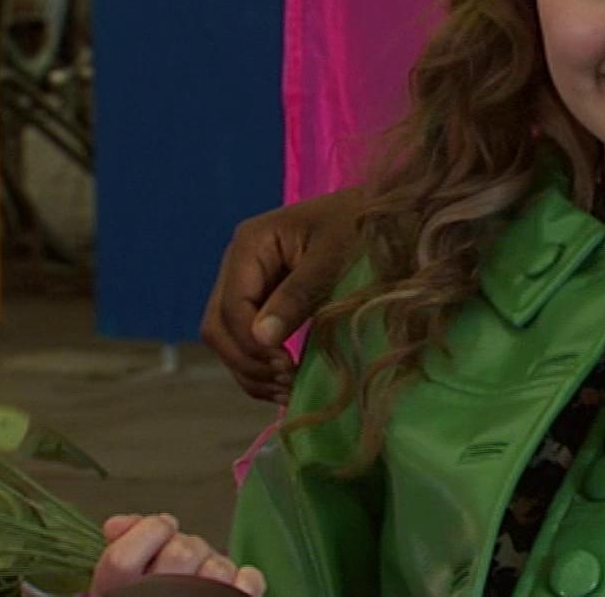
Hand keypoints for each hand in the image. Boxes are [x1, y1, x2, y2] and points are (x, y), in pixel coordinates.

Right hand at [92, 514, 265, 595]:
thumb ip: (123, 545)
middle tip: (184, 560)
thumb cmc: (156, 594)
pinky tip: (231, 586)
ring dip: (216, 565)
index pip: (122, 560)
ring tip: (204, 579)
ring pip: (217, 567)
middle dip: (190, 545)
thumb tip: (117, 525)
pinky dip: (245, 578)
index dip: (151, 530)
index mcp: (119, 594)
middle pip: (180, 554)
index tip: (163, 526)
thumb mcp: (125, 579)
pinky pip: (248, 583)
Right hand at [199, 187, 365, 402]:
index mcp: (250, 243)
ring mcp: (249, 282)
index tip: (287, 366)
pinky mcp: (265, 299)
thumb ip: (298, 295)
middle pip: (220, 326)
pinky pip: (248, 339)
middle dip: (248, 362)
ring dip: (251, 371)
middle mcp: (240, 263)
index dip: (252, 344)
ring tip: (287, 392)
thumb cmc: (363, 226)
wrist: (385, 212)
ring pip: (229, 339)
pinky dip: (261, 365)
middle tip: (287, 384)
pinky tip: (285, 384)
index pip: (231, 307)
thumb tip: (262, 340)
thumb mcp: (334, 259)